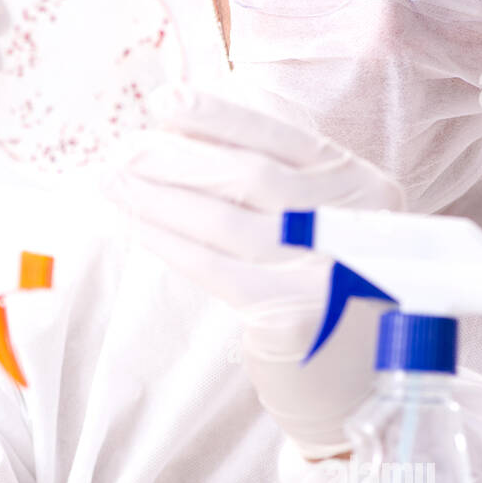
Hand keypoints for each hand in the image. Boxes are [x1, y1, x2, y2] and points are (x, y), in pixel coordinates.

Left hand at [103, 83, 402, 457]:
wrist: (369, 381)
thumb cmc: (332, 287)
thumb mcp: (331, 221)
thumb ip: (282, 181)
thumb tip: (182, 136)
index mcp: (363, 185)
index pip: (282, 138)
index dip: (218, 116)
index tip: (163, 101)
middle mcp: (352, 222)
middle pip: (248, 176)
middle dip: (175, 158)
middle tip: (120, 150)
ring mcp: (323, 270)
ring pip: (224, 221)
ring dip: (158, 198)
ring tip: (112, 182)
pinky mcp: (291, 315)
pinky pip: (214, 268)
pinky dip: (168, 242)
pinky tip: (134, 224)